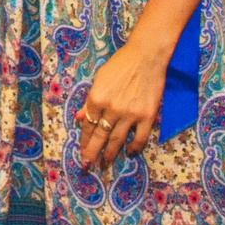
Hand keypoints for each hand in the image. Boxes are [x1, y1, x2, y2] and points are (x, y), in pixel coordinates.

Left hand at [77, 38, 168, 168]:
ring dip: (109, 154)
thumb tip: (77, 118)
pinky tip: (130, 153)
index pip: (87, 124)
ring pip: (117, 140)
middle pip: (99, 136)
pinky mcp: (146, 116)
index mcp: (96, 98)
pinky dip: (134, 148)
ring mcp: (129, 114)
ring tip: (105, 164)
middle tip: (87, 166)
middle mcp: (111, 109)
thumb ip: (88, 101)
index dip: (84, 139)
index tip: (82, 151)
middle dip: (92, 153)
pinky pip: (139, 138)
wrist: (146, 58)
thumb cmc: (120, 66)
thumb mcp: (98, 80)